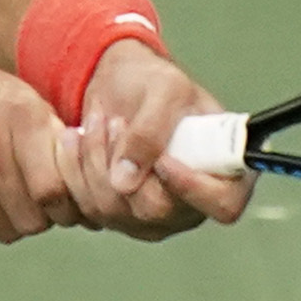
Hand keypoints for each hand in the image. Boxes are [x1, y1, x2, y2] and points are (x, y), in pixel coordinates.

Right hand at [0, 42, 92, 241]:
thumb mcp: (15, 93)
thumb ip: (49, 132)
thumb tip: (89, 173)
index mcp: (16, 116)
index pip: (55, 190)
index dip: (67, 205)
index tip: (67, 203)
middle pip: (32, 218)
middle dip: (42, 217)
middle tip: (37, 202)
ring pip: (4, 228)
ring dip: (13, 219)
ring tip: (6, 196)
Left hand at [48, 41, 253, 239]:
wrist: (119, 89)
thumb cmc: (154, 83)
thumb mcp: (162, 89)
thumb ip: (151, 132)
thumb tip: (126, 183)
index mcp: (225, 170)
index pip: (224, 205)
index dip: (192, 188)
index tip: (164, 160)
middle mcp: (193, 203)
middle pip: (155, 211)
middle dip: (124, 162)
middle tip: (115, 122)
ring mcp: (154, 216)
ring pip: (114, 211)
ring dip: (94, 160)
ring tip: (97, 121)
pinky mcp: (118, 217)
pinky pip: (88, 209)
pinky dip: (75, 170)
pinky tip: (76, 140)